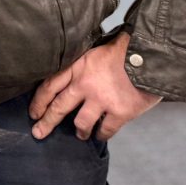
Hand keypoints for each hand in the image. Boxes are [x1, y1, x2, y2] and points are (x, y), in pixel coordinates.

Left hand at [29, 33, 160, 140]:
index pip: (49, 86)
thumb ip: (81, 65)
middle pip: (58, 107)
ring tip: (79, 134)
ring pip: (81, 122)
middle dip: (46, 122)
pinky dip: (102, 134)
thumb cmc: (124, 50)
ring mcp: (101, 100)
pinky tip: (100, 135)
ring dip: (79, 130)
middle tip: (38, 133)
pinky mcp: (119, 112)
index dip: (38, 101)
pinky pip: (105, 130)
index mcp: (77, 67)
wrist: (152, 56)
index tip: (33, 113)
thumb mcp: (94, 51)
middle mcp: (84, 84)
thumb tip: (69, 78)